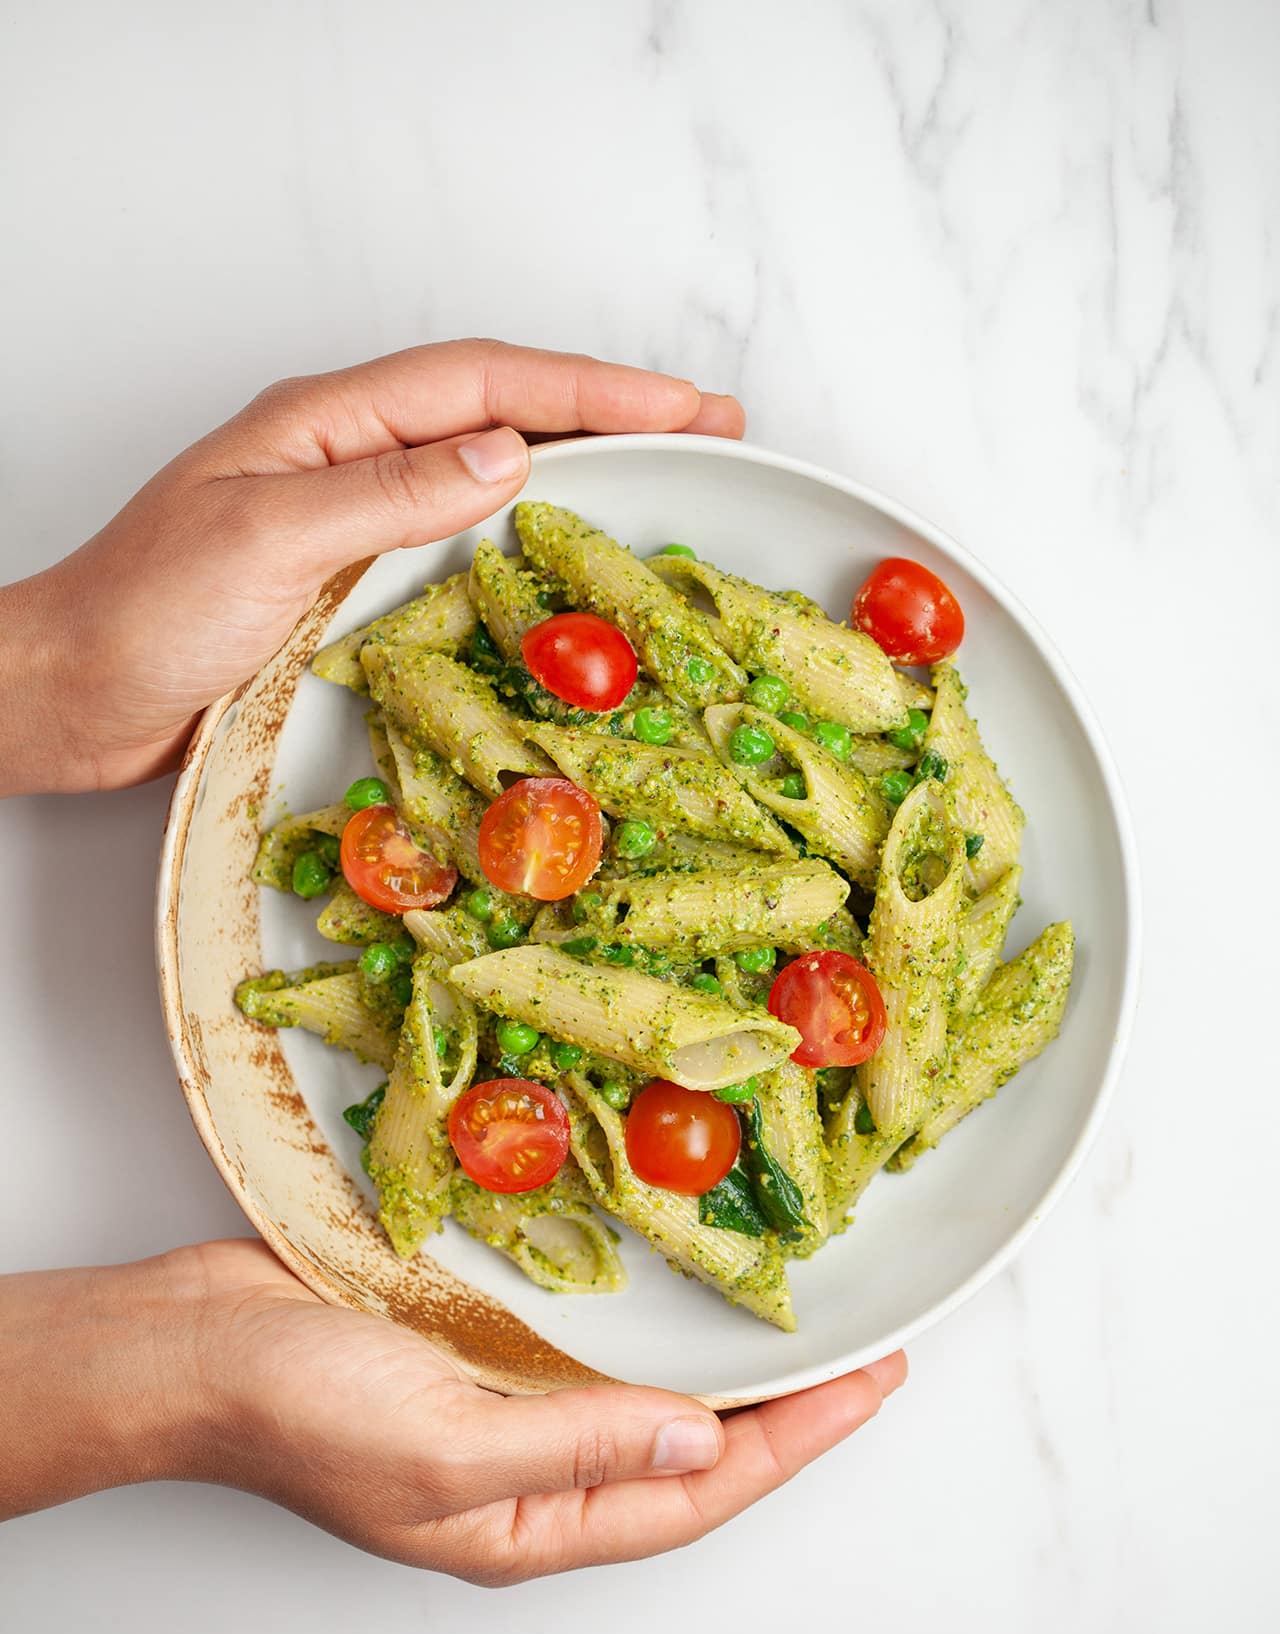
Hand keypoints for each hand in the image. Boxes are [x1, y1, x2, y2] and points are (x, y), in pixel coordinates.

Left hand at [0, 339, 743, 795]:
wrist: (72, 695)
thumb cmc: (144, 615)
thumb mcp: (266, 539)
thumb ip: (386, 495)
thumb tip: (507, 454)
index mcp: (329, 425)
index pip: (485, 383)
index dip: (593, 388)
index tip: (686, 403)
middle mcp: (351, 462)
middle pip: (502, 414)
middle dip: (612, 415)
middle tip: (713, 430)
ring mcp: (356, 523)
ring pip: (490, 478)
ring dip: (584, 475)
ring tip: (670, 483)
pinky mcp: (355, 586)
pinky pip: (462, 549)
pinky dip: (529, 546)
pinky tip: (569, 568)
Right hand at [0, 1242, 905, 1581]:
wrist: (191, 1343)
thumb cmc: (295, 1406)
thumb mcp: (446, 1446)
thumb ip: (579, 1444)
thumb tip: (700, 1437)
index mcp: (527, 1520)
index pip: (695, 1490)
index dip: (794, 1441)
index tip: (871, 1385)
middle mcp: (530, 1470)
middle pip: (687, 1451)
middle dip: (783, 1413)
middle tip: (866, 1358)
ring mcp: (504, 1405)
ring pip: (647, 1397)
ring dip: (724, 1366)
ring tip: (800, 1327)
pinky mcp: (477, 1345)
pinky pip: (589, 1343)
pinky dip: (650, 1321)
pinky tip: (681, 1289)